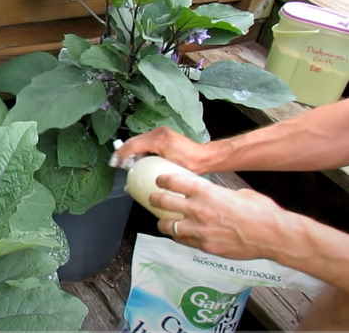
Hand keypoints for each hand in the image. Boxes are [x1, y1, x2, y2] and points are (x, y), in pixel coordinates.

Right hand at [111, 127, 207, 172]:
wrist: (205, 157)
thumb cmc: (192, 164)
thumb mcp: (167, 171)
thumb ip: (148, 174)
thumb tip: (132, 185)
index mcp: (159, 139)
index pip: (133, 145)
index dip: (121, 154)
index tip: (115, 163)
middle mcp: (158, 133)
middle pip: (133, 141)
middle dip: (124, 153)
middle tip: (118, 164)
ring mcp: (161, 132)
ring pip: (138, 140)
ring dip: (131, 151)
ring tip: (128, 164)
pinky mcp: (163, 134)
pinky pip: (145, 140)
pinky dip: (139, 149)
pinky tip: (138, 159)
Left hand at [150, 173, 284, 259]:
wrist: (273, 235)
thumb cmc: (261, 211)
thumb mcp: (238, 193)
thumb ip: (220, 194)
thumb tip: (215, 195)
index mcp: (206, 192)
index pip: (173, 181)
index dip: (163, 180)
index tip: (160, 180)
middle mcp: (197, 209)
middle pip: (163, 202)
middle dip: (155, 199)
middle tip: (153, 199)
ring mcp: (199, 230)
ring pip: (167, 226)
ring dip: (163, 223)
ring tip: (162, 222)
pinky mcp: (204, 246)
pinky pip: (183, 241)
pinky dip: (180, 237)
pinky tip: (181, 236)